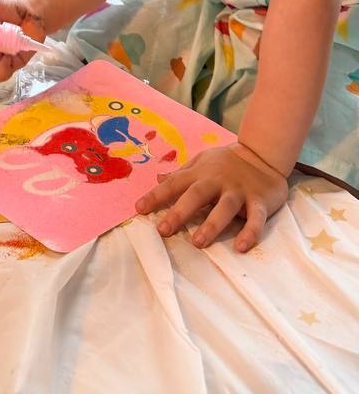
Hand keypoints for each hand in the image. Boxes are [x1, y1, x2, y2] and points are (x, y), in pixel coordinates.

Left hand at [135, 142, 288, 252]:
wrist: (263, 155)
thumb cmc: (227, 163)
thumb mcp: (202, 162)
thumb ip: (181, 173)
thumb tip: (158, 178)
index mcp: (201, 172)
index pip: (175, 183)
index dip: (156, 195)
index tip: (138, 209)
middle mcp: (218, 181)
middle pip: (196, 195)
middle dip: (179, 212)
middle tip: (163, 230)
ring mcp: (239, 191)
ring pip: (224, 207)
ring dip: (211, 224)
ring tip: (198, 242)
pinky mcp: (260, 201)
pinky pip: (256, 218)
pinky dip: (250, 232)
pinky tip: (241, 247)